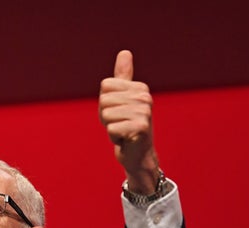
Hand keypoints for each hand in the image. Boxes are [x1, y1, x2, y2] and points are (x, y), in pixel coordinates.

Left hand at [99, 50, 159, 193]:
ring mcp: (144, 112)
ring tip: (123, 131)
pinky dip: (114, 138)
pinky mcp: (141, 128)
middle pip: (104, 100)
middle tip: (120, 124)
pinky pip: (110, 129)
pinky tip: (125, 140)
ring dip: (110, 128)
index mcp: (139, 87)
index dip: (105, 103)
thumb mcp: (122, 100)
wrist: (138, 155)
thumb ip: (122, 77)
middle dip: (106, 116)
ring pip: (106, 115)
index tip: (117, 112)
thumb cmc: (126, 126)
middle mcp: (144, 97)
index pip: (105, 86)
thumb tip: (124, 52)